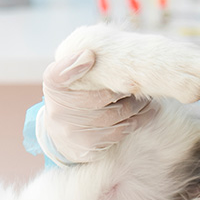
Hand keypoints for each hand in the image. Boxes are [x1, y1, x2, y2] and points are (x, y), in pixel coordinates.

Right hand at [39, 50, 153, 163]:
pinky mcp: (88, 145)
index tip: (90, 56)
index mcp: (53, 86)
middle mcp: (58, 110)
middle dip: (123, 89)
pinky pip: (118, 131)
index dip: (74, 66)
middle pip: (99, 96)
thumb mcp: (65, 75)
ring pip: (114, 114)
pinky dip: (136, 120)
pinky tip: (146, 111)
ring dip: (135, 105)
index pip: (58, 75)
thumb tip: (89, 54)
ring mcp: (72, 130)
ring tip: (146, 96)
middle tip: (139, 81)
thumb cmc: (70, 94)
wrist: (63, 131)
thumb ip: (74, 63)